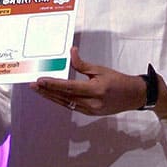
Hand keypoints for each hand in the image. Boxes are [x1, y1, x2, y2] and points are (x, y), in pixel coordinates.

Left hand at [31, 47, 147, 115]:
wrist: (132, 96)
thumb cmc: (118, 80)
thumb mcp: (101, 69)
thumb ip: (83, 64)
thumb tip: (72, 53)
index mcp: (96, 89)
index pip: (69, 87)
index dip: (53, 84)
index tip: (40, 80)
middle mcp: (92, 103)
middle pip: (64, 97)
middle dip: (47, 91)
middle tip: (34, 85)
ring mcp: (90, 110)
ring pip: (66, 103)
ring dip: (51, 97)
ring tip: (39, 90)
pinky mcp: (89, 114)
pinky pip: (71, 106)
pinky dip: (60, 100)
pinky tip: (52, 96)